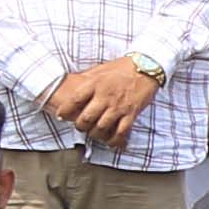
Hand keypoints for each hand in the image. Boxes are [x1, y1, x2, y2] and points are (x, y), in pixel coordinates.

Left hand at [42, 57, 161, 140]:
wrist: (146, 67)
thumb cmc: (121, 67)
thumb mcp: (100, 69)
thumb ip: (86, 79)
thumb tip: (70, 82)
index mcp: (95, 84)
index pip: (74, 100)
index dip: (65, 111)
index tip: (61, 116)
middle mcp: (105, 97)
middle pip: (86, 118)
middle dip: (80, 126)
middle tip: (80, 126)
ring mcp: (118, 106)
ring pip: (101, 128)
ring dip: (95, 134)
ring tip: (93, 132)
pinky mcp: (131, 113)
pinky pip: (120, 132)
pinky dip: (114, 140)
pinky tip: (110, 141)